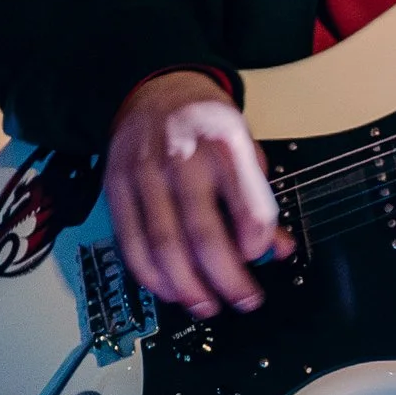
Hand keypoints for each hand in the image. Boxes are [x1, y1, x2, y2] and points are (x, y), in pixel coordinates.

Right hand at [106, 70, 282, 315]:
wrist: (152, 89)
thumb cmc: (204, 123)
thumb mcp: (245, 145)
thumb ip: (260, 197)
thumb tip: (279, 248)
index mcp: (224, 144)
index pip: (247, 202)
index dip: (256, 239)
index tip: (262, 258)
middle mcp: (182, 158)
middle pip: (203, 232)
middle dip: (226, 277)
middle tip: (243, 299)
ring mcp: (144, 174)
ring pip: (164, 244)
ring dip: (187, 285)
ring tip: (206, 305)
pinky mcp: (116, 188)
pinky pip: (130, 241)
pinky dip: (150, 273)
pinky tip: (168, 289)